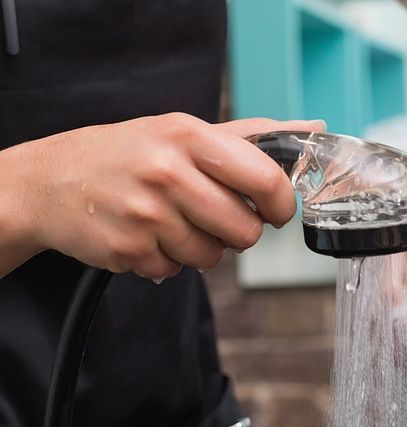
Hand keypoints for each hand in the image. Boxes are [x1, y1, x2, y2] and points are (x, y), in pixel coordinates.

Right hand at [0, 114, 324, 279]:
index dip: (280, 206)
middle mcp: (166, 171)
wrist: (49, 181)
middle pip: (245, 232)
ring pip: (212, 258)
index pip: (266, 181)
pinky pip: (175, 271)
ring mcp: (145, 213)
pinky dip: (166, 261)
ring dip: (199, 248)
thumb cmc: (129, 155)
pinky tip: (146, 236)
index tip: (273, 211)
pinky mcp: (128, 249)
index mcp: (188, 136)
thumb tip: (311, 129)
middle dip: (237, 233)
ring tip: (171, 222)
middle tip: (212, 217)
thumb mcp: (185, 132)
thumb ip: (252, 136)